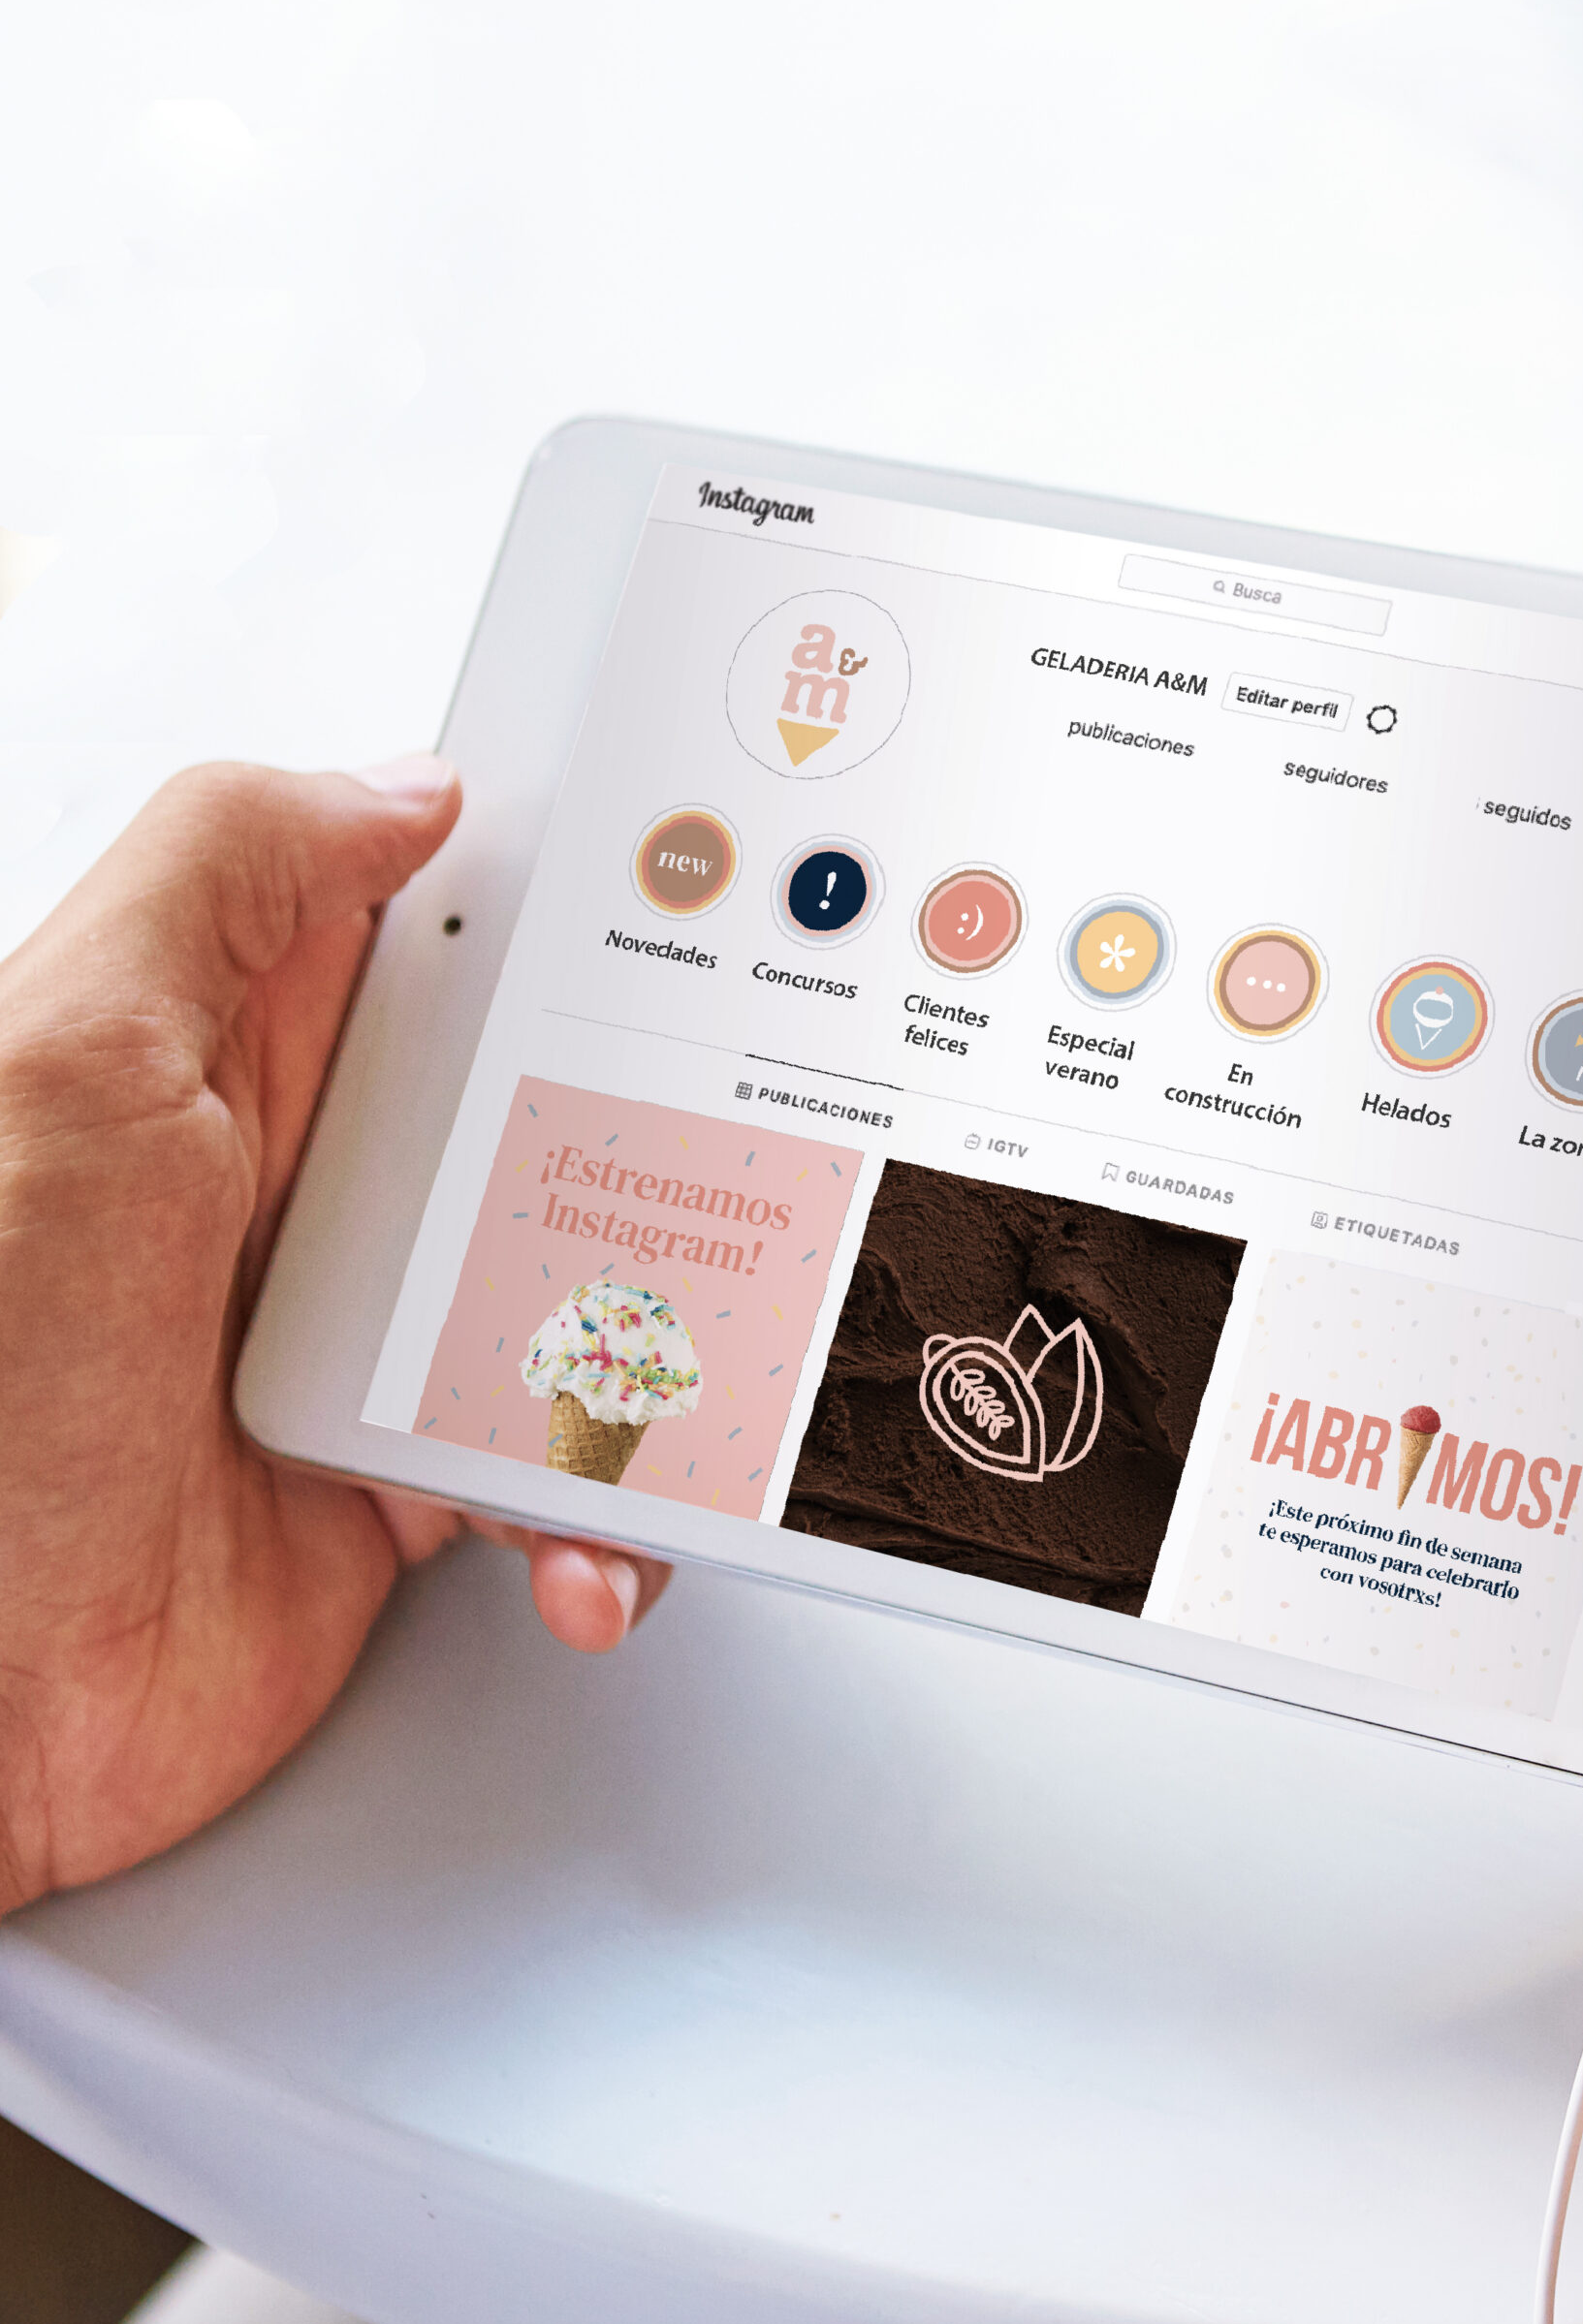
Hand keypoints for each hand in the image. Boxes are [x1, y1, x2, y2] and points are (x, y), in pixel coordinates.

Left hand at [0, 762, 669, 1914]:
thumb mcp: (63, 1063)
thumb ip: (227, 886)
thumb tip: (404, 784)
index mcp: (247, 1051)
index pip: (450, 926)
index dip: (585, 900)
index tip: (722, 899)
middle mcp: (324, 1185)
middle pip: (569, 1113)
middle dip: (681, 1139)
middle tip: (769, 1162)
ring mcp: (377, 1337)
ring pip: (600, 1296)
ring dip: (670, 1356)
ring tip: (682, 1398)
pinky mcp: (410, 1483)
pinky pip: (565, 1472)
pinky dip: (604, 1519)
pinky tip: (578, 1540)